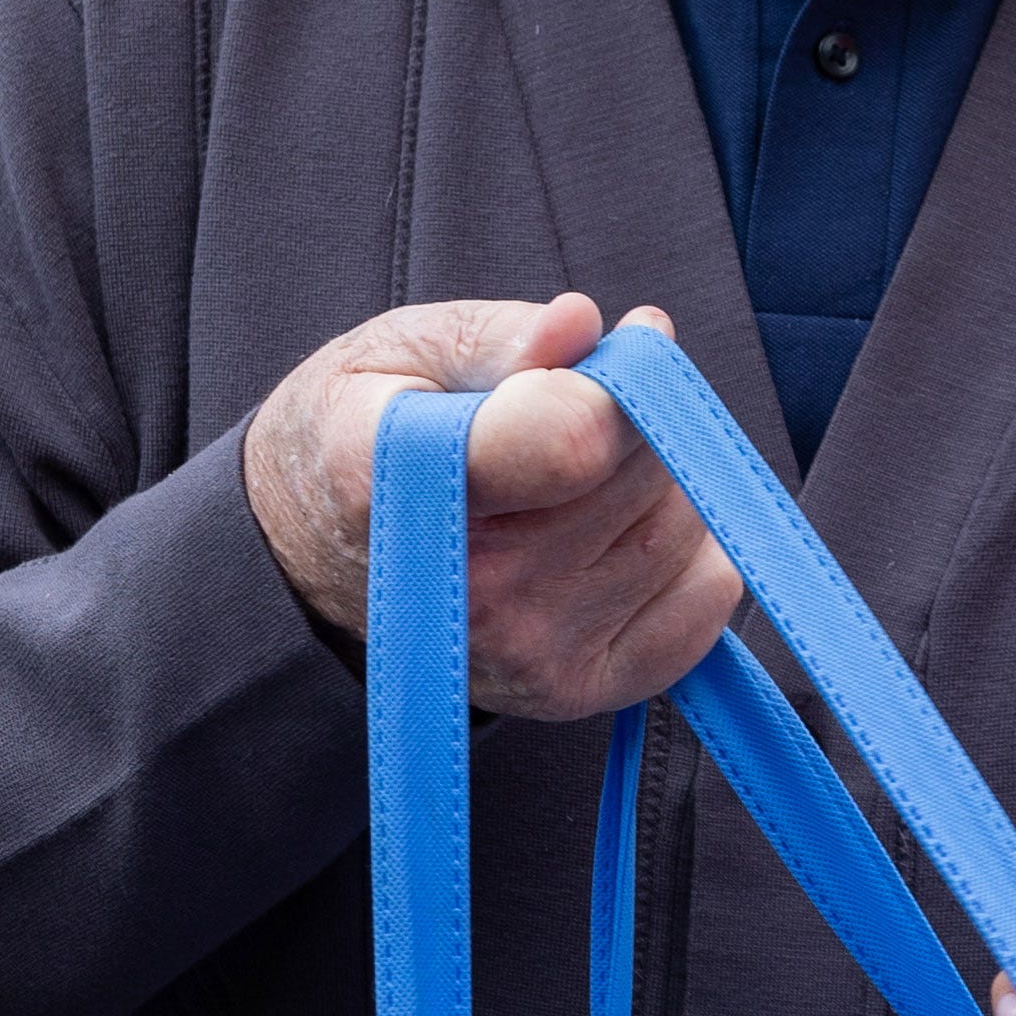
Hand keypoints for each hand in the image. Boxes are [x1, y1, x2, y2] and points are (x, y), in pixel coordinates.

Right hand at [239, 292, 740, 720]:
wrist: (308, 563)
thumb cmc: (360, 435)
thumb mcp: (399, 351)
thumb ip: (498, 337)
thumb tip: (584, 324)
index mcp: (403, 486)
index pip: (577, 439)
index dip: (613, 381)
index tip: (601, 353)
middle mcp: (470, 593)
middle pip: (644, 476)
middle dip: (635, 420)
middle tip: (578, 411)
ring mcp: (527, 653)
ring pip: (682, 528)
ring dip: (659, 481)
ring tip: (579, 475)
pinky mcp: (574, 690)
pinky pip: (706, 597)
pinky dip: (686, 550)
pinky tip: (613, 531)